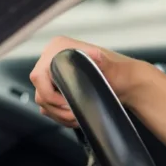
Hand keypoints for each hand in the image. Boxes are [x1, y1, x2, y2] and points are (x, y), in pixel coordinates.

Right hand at [29, 36, 145, 126]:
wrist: (126, 83)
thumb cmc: (120, 73)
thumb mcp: (113, 68)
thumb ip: (103, 62)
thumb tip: (95, 56)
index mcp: (59, 47)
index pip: (39, 75)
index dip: (51, 94)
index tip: (68, 103)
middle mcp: (51, 58)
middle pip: (40, 91)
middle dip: (58, 107)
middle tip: (75, 114)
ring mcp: (51, 74)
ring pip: (43, 102)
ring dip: (60, 114)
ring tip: (77, 117)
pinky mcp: (55, 87)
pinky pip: (49, 106)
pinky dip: (61, 115)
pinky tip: (75, 117)